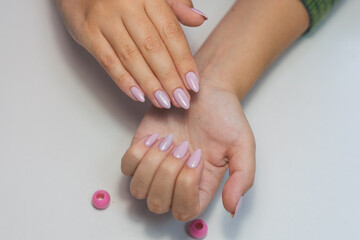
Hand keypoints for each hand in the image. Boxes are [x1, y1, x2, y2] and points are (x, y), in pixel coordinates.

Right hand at [56, 0, 206, 108]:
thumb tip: (199, 19)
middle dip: (170, 78)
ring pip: (132, 57)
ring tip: (163, 102)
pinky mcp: (86, 32)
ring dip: (150, 84)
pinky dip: (123, 80)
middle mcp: (127, 6)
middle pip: (153, 49)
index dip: (184, 61)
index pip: (171, 34)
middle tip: (181, 100)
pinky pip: (108, 60)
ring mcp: (105, 20)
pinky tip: (137, 94)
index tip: (193, 83)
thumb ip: (176, 5)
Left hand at [121, 80, 255, 220]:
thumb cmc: (224, 115)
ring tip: (168, 141)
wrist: (205, 89)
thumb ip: (242, 178)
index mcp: (201, 185)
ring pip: (138, 189)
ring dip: (152, 165)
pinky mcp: (140, 150)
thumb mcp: (243, 144)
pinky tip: (155, 137)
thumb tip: (232, 209)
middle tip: (183, 145)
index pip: (185, 211)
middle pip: (158, 203)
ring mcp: (156, 167)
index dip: (186, 189)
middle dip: (168, 174)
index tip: (197, 157)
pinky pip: (126, 167)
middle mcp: (176, 181)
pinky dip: (137, 154)